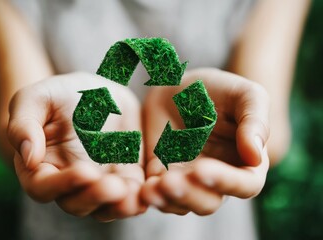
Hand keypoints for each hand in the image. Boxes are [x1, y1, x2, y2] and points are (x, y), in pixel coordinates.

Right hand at [8, 72, 146, 220]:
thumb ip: (23, 124)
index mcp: (42, 167)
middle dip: (96, 198)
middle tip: (113, 186)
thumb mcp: (36, 99)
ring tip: (134, 196)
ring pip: (107, 206)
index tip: (85, 171)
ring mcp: (99, 182)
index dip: (63, 184)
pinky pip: (133, 194)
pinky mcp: (126, 176)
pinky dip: (141, 196)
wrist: (95, 92)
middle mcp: (70, 182)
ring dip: (120, 206)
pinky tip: (151, 190)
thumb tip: (28, 156)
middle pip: (78, 203)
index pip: (44, 188)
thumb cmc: (59, 95)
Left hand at [141, 68, 269, 214]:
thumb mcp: (244, 95)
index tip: (203, 168)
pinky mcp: (163, 175)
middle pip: (209, 201)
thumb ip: (255, 121)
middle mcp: (218, 177)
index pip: (245, 184)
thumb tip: (256, 157)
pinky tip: (142, 188)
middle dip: (190, 194)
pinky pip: (159, 194)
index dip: (226, 181)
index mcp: (245, 163)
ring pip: (182, 204)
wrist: (179, 86)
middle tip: (170, 181)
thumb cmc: (218, 89)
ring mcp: (189, 179)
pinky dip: (152, 195)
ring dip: (168, 200)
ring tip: (151, 188)